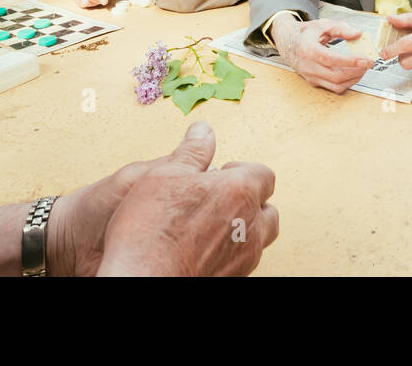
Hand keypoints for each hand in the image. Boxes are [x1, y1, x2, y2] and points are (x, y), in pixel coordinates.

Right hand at [65, 121, 278, 275]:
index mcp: (240, 192)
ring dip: (243, 228)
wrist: (144, 280)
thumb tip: (203, 130)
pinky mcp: (232, 278)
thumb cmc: (152, 231)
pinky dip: (231, 252)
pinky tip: (204, 249)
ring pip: (259, 238)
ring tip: (212, 225)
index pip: (263, 175)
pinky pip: (243, 261)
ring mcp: (244, 258)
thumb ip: (192, 152)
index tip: (221, 173)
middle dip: (250, 202)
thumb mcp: (165, 175)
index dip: (243, 171)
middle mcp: (250, 226)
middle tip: (220, 199)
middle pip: (267, 210)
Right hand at [270, 14, 371, 93]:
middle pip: (335, 76)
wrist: (288, 42)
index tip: (365, 59)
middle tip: (369, 63)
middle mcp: (308, 66)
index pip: (331, 60)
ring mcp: (310, 76)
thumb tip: (357, 34)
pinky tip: (354, 74)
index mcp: (308, 50)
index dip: (350, 61)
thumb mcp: (322, 25)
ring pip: (335, 85)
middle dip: (356, 71)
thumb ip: (341, 28)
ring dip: (353, 79)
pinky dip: (346, 83)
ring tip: (363, 69)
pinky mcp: (314, 82)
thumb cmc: (305, 34)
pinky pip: (333, 87)